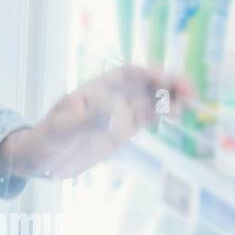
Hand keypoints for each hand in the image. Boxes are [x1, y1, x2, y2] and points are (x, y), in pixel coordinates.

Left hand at [0, 65, 194, 180]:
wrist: (42, 159)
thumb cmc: (47, 140)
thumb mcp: (64, 130)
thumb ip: (88, 121)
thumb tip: (115, 111)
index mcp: (95, 90)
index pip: (127, 75)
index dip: (148, 74)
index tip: (165, 81)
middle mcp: (110, 98)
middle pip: (144, 84)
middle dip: (167, 83)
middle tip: (190, 90)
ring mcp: (117, 113)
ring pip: (150, 99)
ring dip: (170, 96)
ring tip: (191, 100)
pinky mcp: (122, 130)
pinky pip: (147, 116)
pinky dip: (163, 112)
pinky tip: (178, 112)